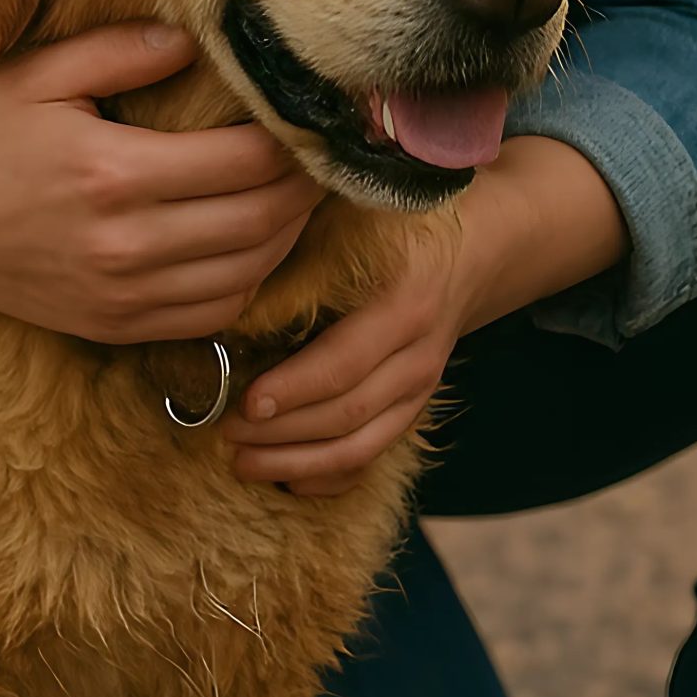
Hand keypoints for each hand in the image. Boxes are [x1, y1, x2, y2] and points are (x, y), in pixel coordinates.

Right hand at [0, 20, 321, 342]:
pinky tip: (255, 244)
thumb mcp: (41, 70)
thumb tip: (194, 38)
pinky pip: (210, 315)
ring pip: (246, 275)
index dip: (294, 141)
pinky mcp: (112, 326)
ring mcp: (120, 295)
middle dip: (307, 188)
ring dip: (288, 237)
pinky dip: (249, 282)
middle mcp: (125, 244)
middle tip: (327, 153)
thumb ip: (122, 49)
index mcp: (114, 173)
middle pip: (260, 222)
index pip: (243, 162)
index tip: (317, 114)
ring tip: (301, 194)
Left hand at [215, 134, 629, 496]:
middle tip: (223, 433)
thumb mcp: (356, 218)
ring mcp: (422, 388)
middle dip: (281, 434)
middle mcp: (419, 354)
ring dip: (298, 463)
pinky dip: (331, 478)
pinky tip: (288, 477)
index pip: (345, 362)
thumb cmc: (395, 223)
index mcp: (405, 302)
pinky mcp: (415, 409)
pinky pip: (375, 458)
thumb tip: (236, 280)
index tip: (243, 403)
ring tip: (241, 461)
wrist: (473, 248)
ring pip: (361, 447)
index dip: (293, 389)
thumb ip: (306, 248)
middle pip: (348, 414)